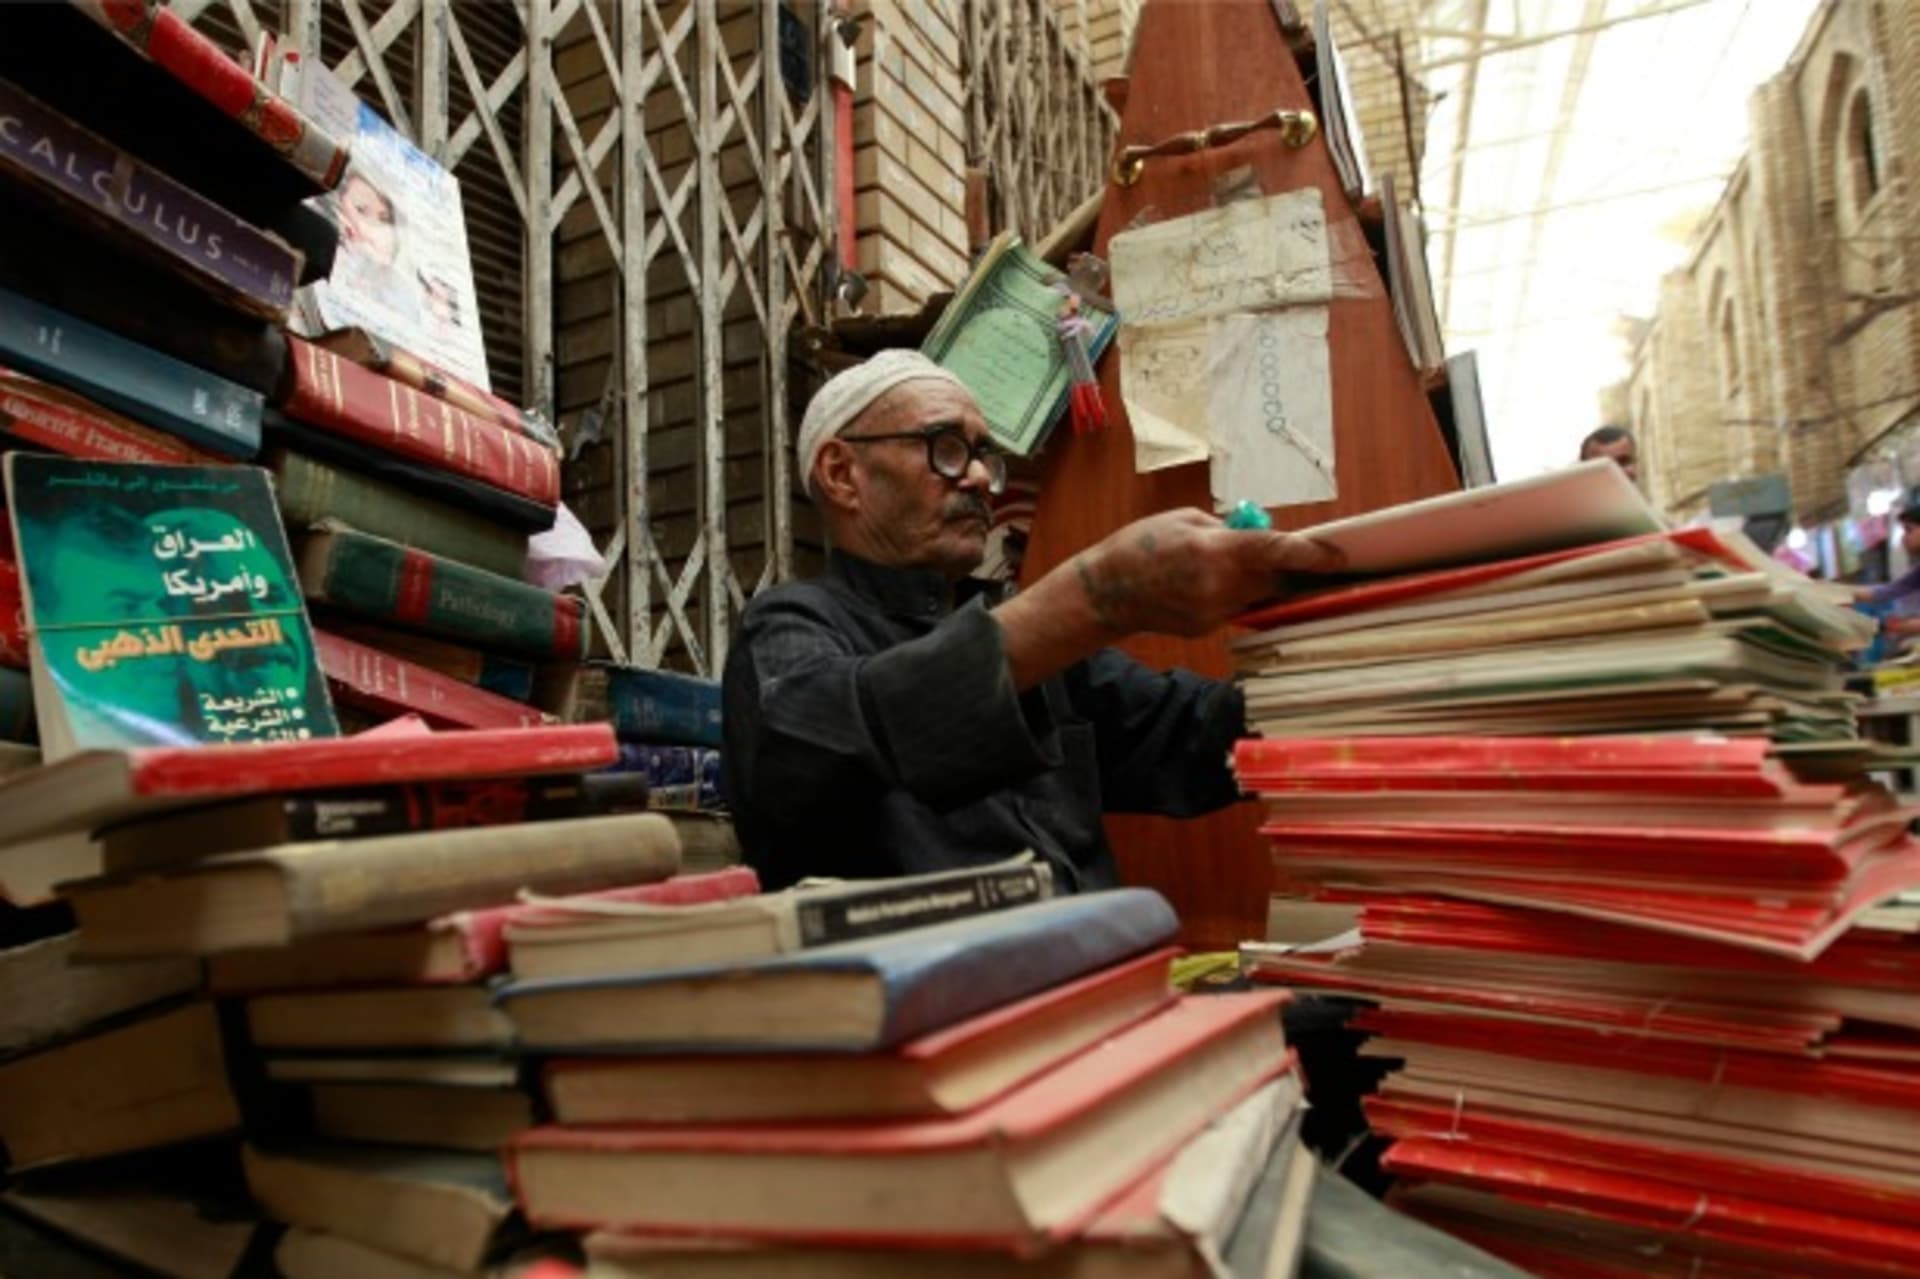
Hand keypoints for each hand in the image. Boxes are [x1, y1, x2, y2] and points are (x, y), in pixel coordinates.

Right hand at [1070, 509, 1341, 637]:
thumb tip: (1256, 537)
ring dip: (1250, 580)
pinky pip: (1233, 607)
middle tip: (1270, 554)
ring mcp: (1214, 612)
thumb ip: (1226, 529)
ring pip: (1255, 595)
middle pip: (1273, 578)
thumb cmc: (1140, 545)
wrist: (1105, 592)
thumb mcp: (1184, 519)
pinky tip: (1196, 586)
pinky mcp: (1207, 628)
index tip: (1339, 557)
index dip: (1312, 555)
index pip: (1277, 552)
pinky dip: (1228, 594)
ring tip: (1213, 567)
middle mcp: (1220, 586)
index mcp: (1216, 550)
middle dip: (1278, 566)